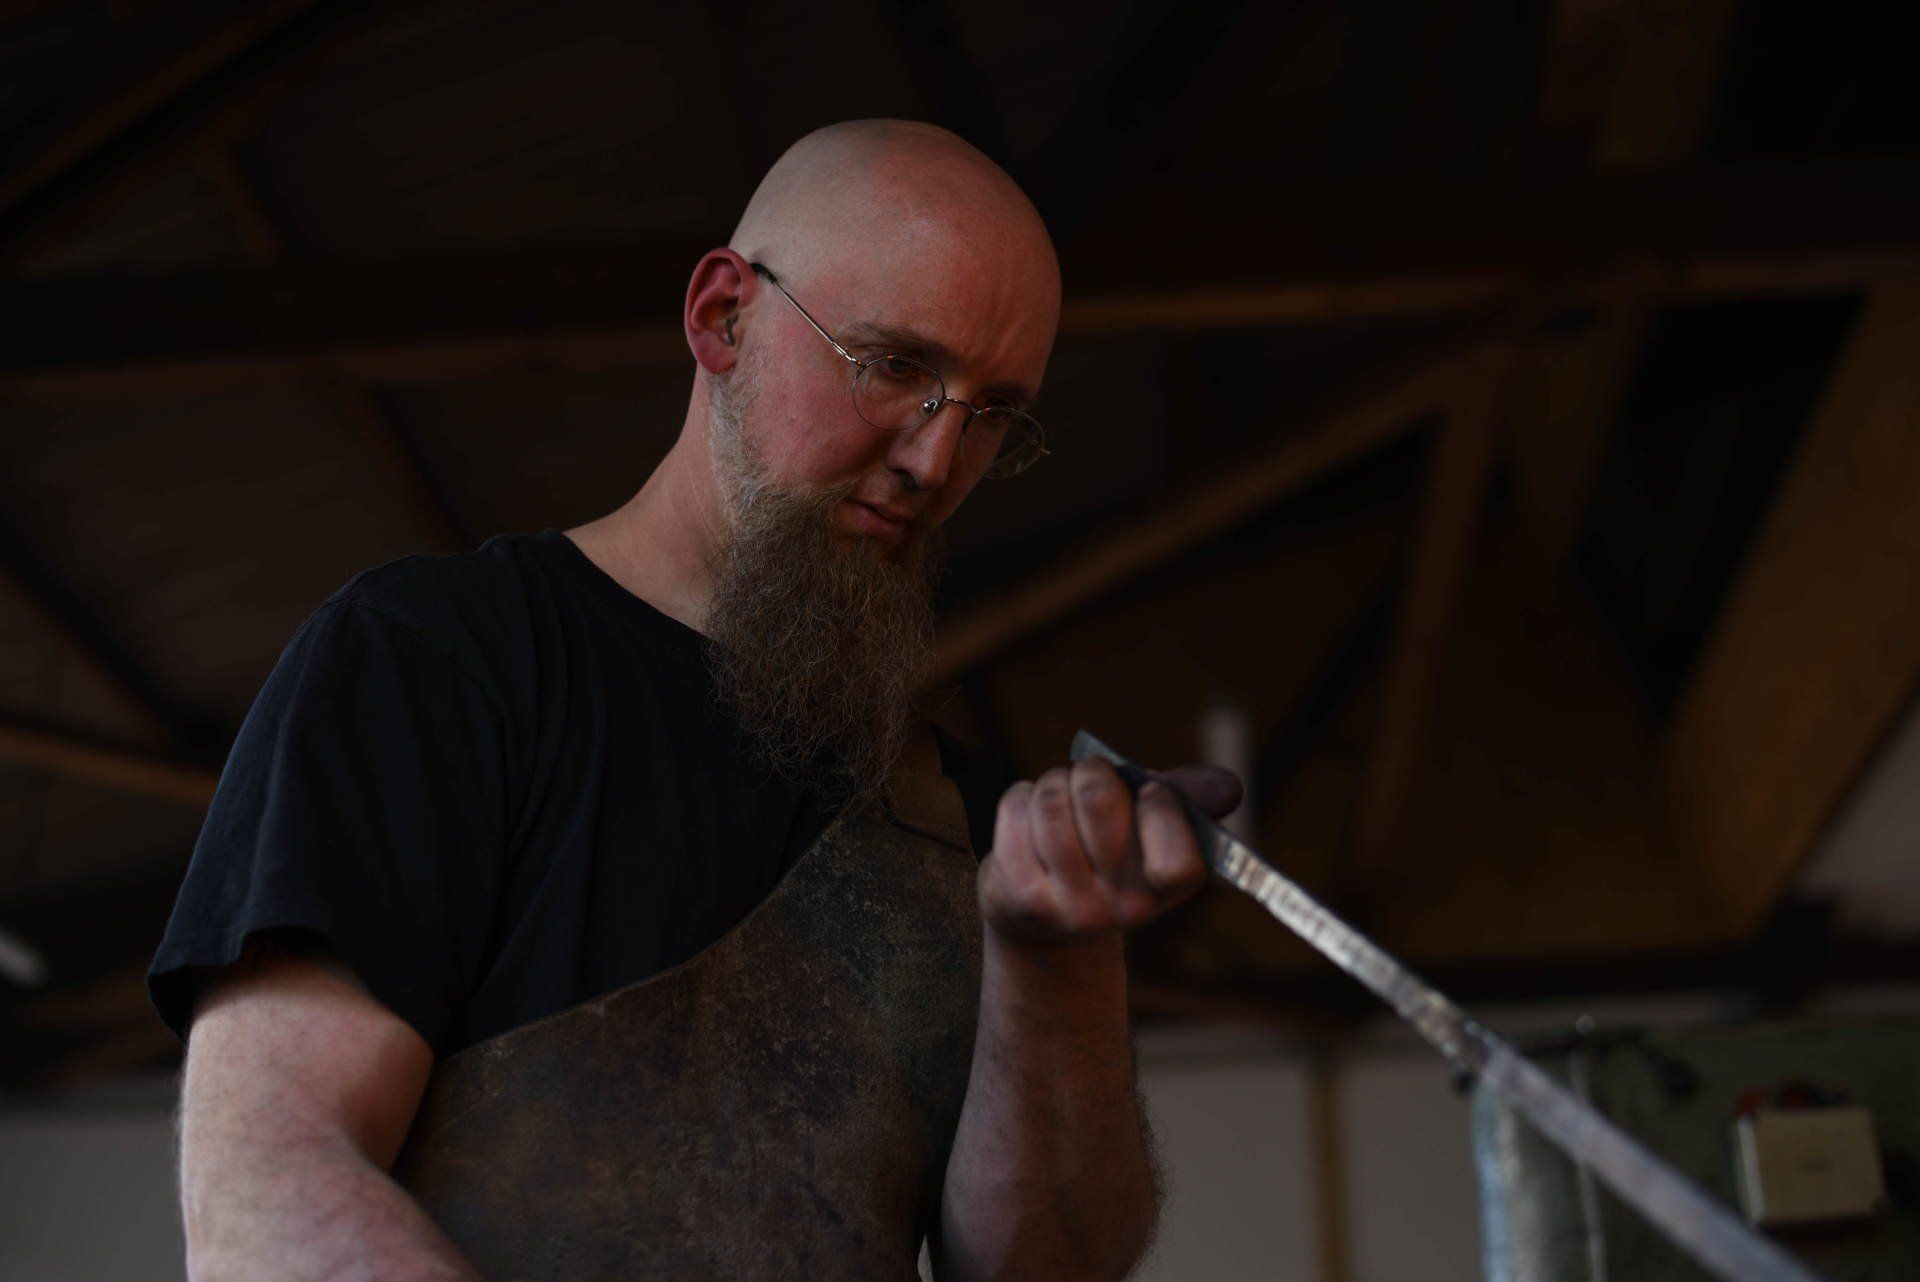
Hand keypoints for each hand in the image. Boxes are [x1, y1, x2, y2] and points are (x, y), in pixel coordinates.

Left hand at [979, 757, 1241, 946]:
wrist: (1043, 920)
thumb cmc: (1106, 851)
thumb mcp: (1152, 823)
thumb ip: (1187, 797)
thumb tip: (1231, 787)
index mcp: (1170, 886)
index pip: (1178, 850)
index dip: (1159, 803)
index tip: (1149, 794)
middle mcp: (1125, 906)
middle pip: (1098, 799)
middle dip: (1091, 774)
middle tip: (1090, 787)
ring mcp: (1071, 908)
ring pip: (1051, 802)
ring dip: (1052, 785)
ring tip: (1058, 803)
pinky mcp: (1021, 898)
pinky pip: (1016, 811)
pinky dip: (1019, 800)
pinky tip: (1028, 826)